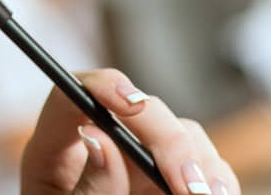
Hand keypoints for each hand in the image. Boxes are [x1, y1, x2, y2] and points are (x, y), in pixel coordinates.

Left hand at [19, 68, 241, 194]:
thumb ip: (85, 192)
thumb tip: (100, 142)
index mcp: (54, 153)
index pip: (73, 94)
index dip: (103, 85)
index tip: (130, 103)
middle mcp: (101, 146)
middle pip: (141, 109)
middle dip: (170, 140)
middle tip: (188, 185)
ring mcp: (140, 163)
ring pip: (182, 133)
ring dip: (202, 163)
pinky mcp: (170, 182)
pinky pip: (205, 168)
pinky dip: (216, 181)